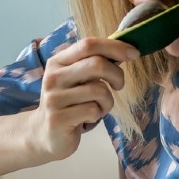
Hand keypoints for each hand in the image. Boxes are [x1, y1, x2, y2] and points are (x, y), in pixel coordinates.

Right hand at [28, 38, 138, 160]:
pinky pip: (93, 110)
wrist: (44, 134)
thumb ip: (93, 63)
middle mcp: (53, 77)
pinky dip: (99, 114)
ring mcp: (54, 98)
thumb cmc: (69, 103)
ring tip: (100, 107)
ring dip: (108, 101)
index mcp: (58, 61)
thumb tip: (125, 51)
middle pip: (97, 64)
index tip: (134, 53)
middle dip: (117, 74)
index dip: (115, 47)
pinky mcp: (58, 118)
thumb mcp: (76, 78)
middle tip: (119, 85)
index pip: (88, 44)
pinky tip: (89, 118)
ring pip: (99, 90)